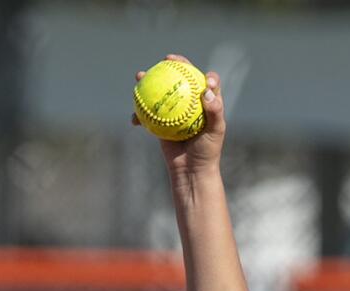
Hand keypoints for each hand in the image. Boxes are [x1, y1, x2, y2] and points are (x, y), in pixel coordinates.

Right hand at [132, 58, 225, 174]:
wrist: (192, 171)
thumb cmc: (207, 152)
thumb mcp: (215, 132)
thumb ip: (215, 111)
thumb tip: (207, 91)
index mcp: (205, 102)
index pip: (206, 82)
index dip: (206, 75)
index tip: (204, 79)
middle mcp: (189, 102)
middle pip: (180, 77)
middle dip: (173, 64)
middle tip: (166, 59)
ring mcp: (174, 110)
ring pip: (160, 90)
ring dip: (148, 80)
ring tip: (140, 76)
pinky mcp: (162, 120)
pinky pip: (148, 113)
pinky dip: (139, 113)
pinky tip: (134, 118)